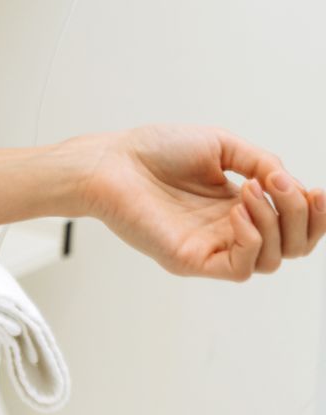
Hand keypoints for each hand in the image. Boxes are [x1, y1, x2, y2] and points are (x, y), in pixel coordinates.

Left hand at [71, 125, 325, 280]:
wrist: (109, 161)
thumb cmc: (153, 150)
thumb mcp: (221, 146)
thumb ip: (261, 161)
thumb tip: (288, 183)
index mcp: (240, 205)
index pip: (294, 225)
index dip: (315, 212)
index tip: (318, 190)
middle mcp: (230, 230)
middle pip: (294, 246)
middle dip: (303, 217)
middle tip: (282, 185)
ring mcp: (213, 247)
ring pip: (274, 259)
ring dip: (276, 223)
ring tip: (250, 190)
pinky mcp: (193, 260)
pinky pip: (242, 268)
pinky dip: (252, 239)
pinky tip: (237, 211)